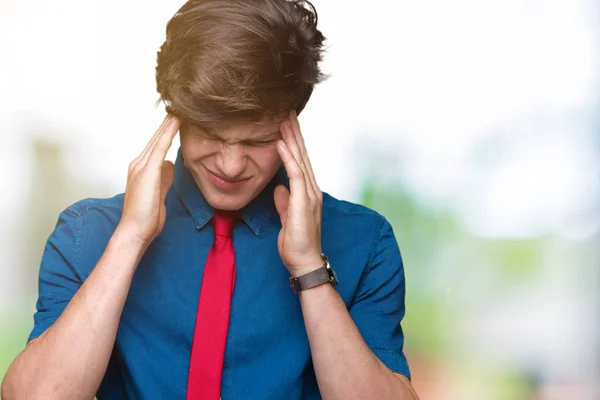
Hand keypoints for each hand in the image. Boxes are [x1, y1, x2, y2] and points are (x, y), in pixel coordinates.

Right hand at [118, 115, 179, 244]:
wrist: (135, 230)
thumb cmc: (146, 216)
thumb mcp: (159, 193)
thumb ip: (164, 177)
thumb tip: (171, 165)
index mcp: (141, 169)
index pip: (155, 146)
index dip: (165, 132)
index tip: (176, 119)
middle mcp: (139, 164)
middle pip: (155, 138)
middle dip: (167, 123)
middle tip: (179, 106)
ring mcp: (141, 166)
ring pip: (157, 139)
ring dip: (168, 124)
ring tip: (179, 108)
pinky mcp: (148, 171)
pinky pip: (160, 147)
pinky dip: (168, 133)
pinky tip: (175, 122)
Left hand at [274, 110, 323, 276]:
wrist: (304, 262)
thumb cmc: (296, 244)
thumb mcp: (286, 218)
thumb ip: (284, 202)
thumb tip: (279, 188)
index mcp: (307, 192)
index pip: (300, 161)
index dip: (293, 142)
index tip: (285, 125)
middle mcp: (312, 189)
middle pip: (302, 154)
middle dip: (294, 132)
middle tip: (287, 111)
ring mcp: (310, 194)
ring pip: (301, 159)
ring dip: (292, 138)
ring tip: (285, 119)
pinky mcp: (304, 201)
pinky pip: (296, 174)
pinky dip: (288, 158)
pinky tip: (281, 144)